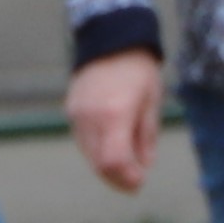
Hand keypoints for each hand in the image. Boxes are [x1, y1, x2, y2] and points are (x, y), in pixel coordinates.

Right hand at [68, 50, 161, 192]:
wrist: (111, 39)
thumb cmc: (138, 69)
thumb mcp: (151, 102)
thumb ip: (146, 137)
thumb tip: (143, 166)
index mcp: (116, 114)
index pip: (113, 161)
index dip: (126, 179)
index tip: (139, 183)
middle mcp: (91, 118)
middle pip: (98, 164)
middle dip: (117, 178)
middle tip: (134, 181)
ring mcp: (78, 115)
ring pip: (89, 155)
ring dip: (107, 166)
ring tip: (126, 164)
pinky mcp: (72, 112)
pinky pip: (83, 141)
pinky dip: (98, 151)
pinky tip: (112, 145)